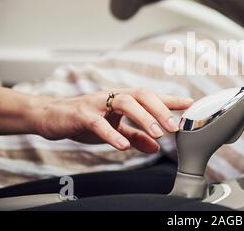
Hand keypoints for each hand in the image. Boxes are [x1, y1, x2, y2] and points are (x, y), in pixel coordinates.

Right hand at [29, 88, 193, 153]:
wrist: (53, 116)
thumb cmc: (87, 119)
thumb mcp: (115, 129)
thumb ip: (136, 136)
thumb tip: (156, 147)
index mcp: (124, 99)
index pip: (152, 96)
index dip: (171, 100)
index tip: (191, 104)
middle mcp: (114, 96)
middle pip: (142, 95)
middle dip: (161, 109)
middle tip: (175, 127)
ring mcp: (98, 103)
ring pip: (124, 103)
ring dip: (143, 117)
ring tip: (157, 133)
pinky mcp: (82, 114)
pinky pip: (99, 123)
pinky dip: (112, 133)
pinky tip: (123, 145)